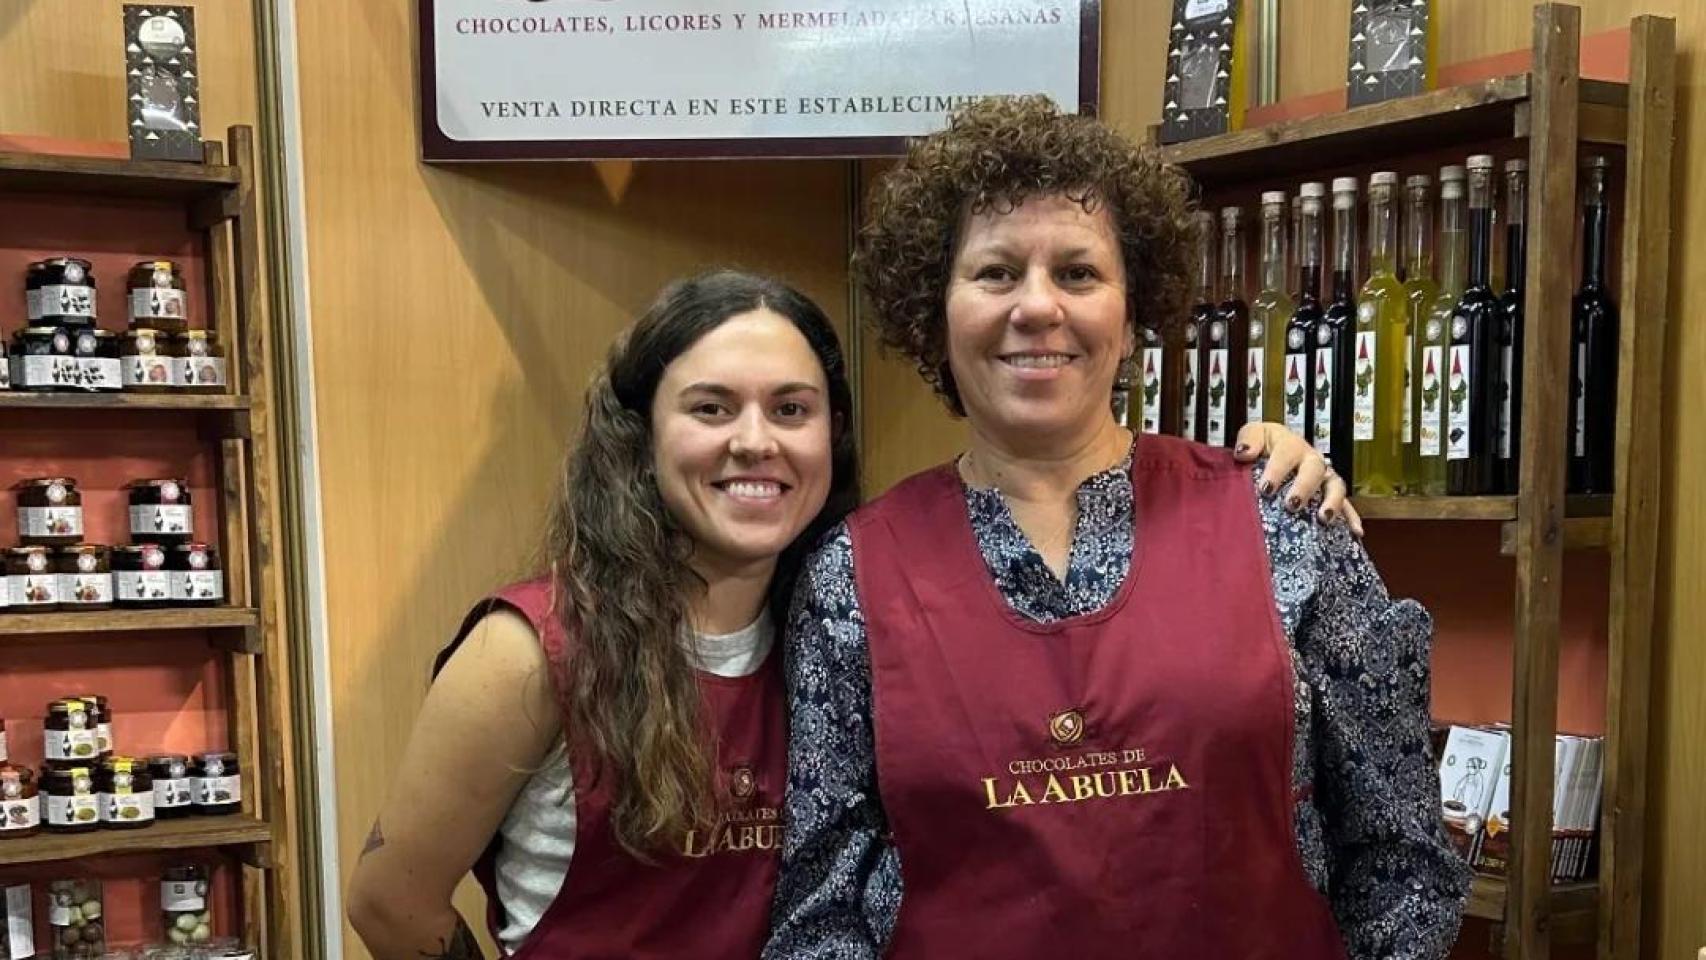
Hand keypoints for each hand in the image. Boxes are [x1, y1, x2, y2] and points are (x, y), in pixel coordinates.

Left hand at [1232, 422, 1363, 536]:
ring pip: (1335, 486)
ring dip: (1332, 502)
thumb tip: (1244, 453)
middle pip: (1315, 469)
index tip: (1266, 488)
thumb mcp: (1253, 435)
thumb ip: (1248, 439)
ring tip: (1323, 518)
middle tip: (1291, 504)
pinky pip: (1346, 504)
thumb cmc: (1264, 445)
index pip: (1286, 453)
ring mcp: (1324, 477)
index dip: (1277, 470)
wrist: (1273, 451)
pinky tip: (1355, 532)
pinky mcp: (1330, 494)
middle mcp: (1311, 460)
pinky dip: (1351, 517)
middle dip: (1304, 487)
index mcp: (1290, 444)